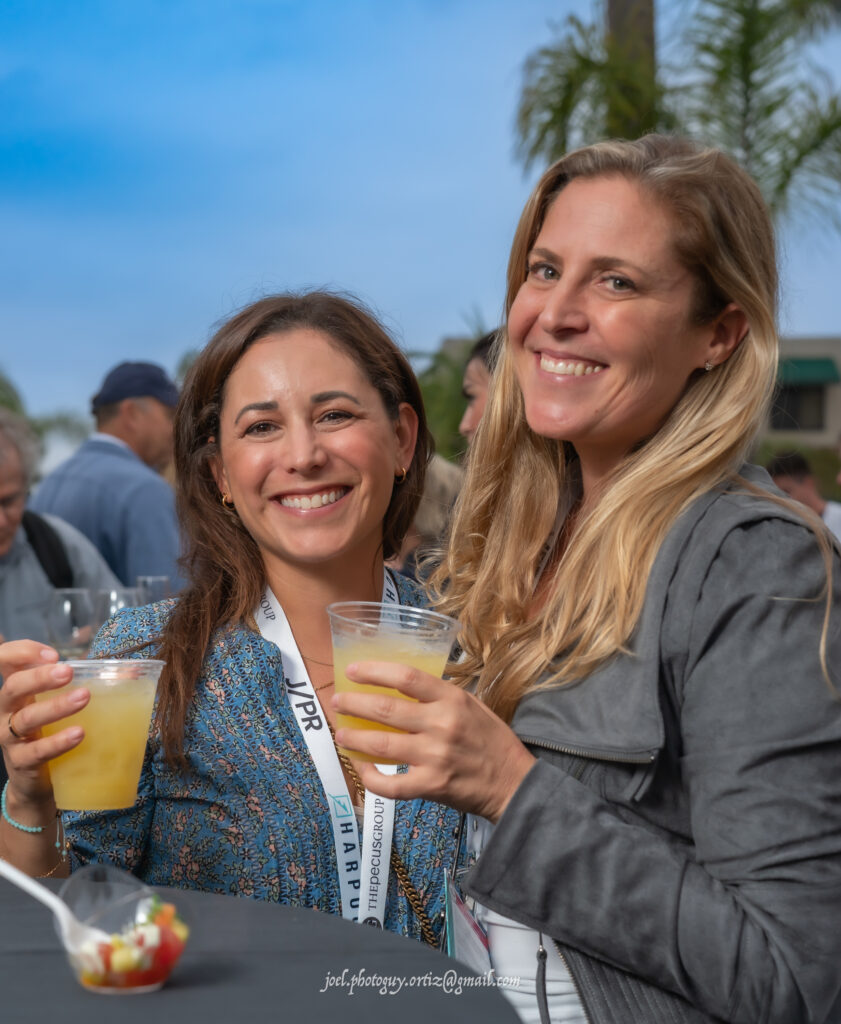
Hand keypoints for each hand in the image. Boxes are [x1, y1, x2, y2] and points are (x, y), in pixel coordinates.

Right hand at [0, 640, 88, 808]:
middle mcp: (8, 711)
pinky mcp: (22, 763)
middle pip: (13, 687)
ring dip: (56, 706)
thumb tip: (132, 671)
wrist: (38, 782)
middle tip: (68, 670)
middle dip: (39, 676)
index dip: (22, 652)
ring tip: (84, 697)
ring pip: (26, 718)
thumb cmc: (52, 733)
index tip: (52, 654)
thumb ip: (85, 684)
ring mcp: (11, 738)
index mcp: (19, 690)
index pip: (6, 661)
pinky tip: (79, 734)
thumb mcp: (60, 705)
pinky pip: (37, 751)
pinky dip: (58, 741)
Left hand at [332, 661, 535, 822]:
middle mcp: (441, 725)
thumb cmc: (490, 740)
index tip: (353, 671)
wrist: (513, 783)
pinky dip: (371, 777)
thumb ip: (438, 697)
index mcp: (452, 699)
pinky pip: (390, 784)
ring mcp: (434, 757)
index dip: (374, 671)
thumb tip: (399, 686)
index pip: (406, 677)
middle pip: (386, 709)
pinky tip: (363, 768)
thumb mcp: (471, 705)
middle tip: (338, 702)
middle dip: (354, 704)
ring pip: (381, 745)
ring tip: (341, 733)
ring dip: (354, 738)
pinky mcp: (431, 786)